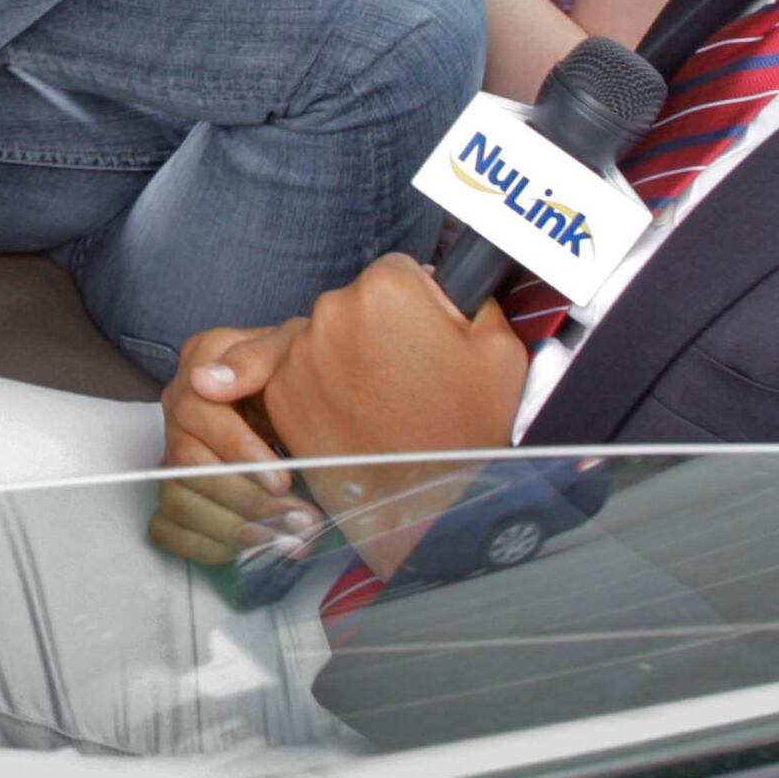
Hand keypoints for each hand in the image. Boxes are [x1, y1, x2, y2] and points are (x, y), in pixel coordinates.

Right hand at [146, 322, 321, 568]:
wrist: (301, 389)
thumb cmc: (298, 369)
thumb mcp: (291, 349)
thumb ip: (255, 359)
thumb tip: (206, 381)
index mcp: (199, 363)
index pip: (199, 412)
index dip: (238, 451)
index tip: (283, 480)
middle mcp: (176, 405)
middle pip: (188, 465)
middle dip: (245, 499)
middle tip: (297, 523)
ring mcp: (171, 447)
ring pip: (179, 499)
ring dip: (233, 529)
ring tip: (285, 543)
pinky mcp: (175, 484)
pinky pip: (168, 526)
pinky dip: (205, 546)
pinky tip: (249, 551)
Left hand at [256, 255, 531, 576]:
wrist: (429, 505)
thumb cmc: (468, 428)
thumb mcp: (497, 347)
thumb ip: (467, 296)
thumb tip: (440, 281)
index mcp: (386, 288)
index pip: (396, 272)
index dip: (417, 305)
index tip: (426, 338)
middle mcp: (331, 312)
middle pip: (355, 304)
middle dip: (377, 330)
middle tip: (408, 377)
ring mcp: (299, 356)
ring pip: (325, 338)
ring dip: (347, 360)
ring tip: (384, 404)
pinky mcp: (281, 395)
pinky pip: (301, 375)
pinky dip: (323, 391)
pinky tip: (356, 418)